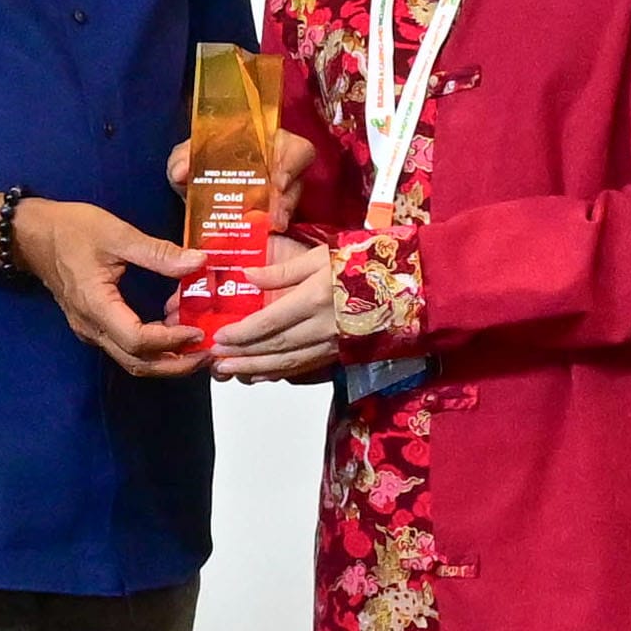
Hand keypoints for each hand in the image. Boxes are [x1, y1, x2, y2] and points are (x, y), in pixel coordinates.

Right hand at [18, 196, 206, 375]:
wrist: (31, 235)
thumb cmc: (71, 231)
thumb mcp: (117, 234)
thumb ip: (157, 252)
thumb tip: (199, 262)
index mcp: (96, 306)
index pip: (137, 340)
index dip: (171, 340)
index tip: (198, 330)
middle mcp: (92, 327)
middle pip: (137, 363)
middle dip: (176, 364)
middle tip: (208, 353)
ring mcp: (90, 330)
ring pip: (131, 360)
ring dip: (165, 358)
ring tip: (196, 345)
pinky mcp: (93, 325)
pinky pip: (125, 347)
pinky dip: (152, 346)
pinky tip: (173, 328)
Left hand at [210, 237, 394, 378]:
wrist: (412, 286)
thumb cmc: (368, 263)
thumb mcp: (323, 256)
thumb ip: (284, 271)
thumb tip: (249, 276)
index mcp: (315, 299)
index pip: (269, 322)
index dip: (242, 333)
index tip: (220, 337)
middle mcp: (323, 327)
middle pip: (275, 348)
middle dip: (243, 356)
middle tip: (217, 360)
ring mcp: (334, 344)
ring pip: (289, 363)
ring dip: (257, 369)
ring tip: (231, 372)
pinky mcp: (343, 353)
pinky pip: (306, 367)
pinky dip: (281, 373)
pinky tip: (263, 374)